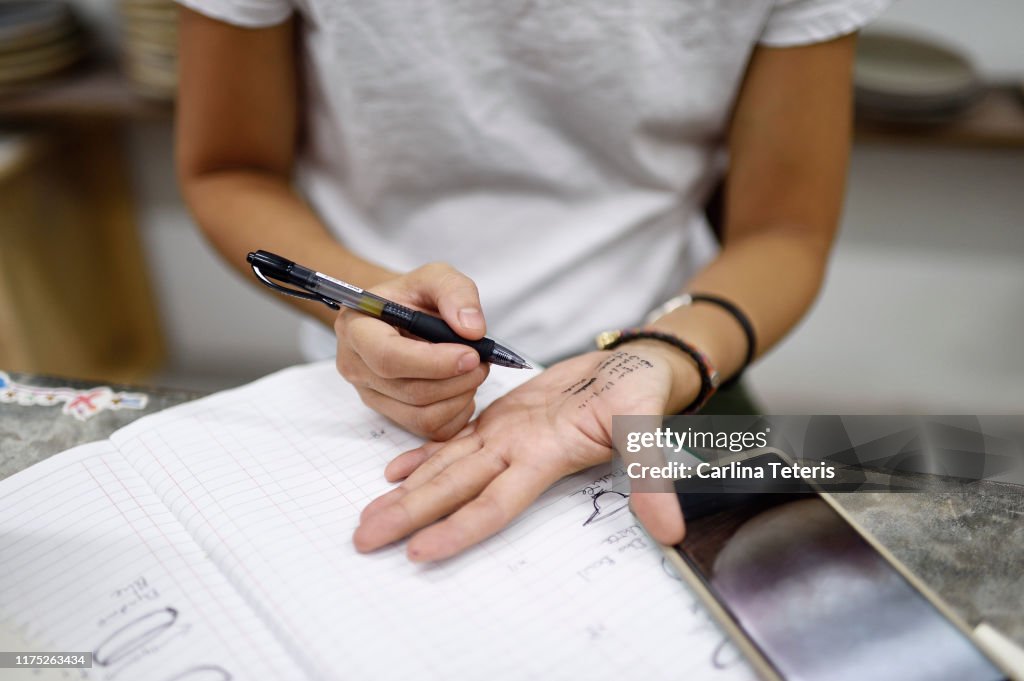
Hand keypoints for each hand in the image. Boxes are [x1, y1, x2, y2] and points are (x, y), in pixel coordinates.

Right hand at [335, 263, 489, 440]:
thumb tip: (473, 330)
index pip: (389, 357)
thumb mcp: (436, 277)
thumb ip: (455, 292)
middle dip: (456, 380)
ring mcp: (371, 395)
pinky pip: (429, 430)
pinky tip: (462, 388)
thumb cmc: (415, 296)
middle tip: (482, 361)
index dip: (435, 362)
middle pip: (410, 391)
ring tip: (474, 371)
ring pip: (421, 415)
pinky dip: (456, 413)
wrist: (403, 315)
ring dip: (460, 396)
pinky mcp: (390, 415)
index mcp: (356, 328)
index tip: (471, 354)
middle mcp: (356, 367)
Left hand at [353, 342, 697, 560]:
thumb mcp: (646, 427)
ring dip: (408, 492)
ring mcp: (508, 437)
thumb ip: (650, 475)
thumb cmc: (642, 393)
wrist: (636, 368)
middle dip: (408, 515)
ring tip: (369, 515)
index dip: (458, 527)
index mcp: (546, 457)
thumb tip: (669, 531)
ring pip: (448, 468)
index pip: (495, 503)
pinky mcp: (505, 418)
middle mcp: (517, 453)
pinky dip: (425, 455)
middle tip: (363, 540)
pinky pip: (457, 439)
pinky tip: (395, 471)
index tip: (418, 551)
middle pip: (454, 489)